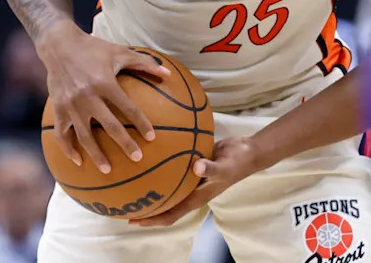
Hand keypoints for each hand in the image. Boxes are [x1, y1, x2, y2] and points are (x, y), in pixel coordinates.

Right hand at [37, 20, 171, 173]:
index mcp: (104, 82)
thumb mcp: (120, 52)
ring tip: (108, 170)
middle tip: (137, 159)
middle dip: (124, 144)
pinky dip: (68, 149)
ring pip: (84, 136)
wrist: (59, 44)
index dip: (141, 123)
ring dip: (96, 155)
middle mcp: (87, 96)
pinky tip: (78, 161)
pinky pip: (61, 134)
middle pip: (108, 126)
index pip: (127, 107)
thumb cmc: (95, 49)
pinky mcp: (57, 109)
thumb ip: (145, 63)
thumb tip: (169, 74)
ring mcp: (70, 105)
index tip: (151, 138)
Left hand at [129, 137, 259, 226]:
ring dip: (151, 187)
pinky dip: (161, 165)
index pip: (171, 215)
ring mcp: (191, 178)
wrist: (248, 150)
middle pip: (164, 204)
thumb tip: (196, 166)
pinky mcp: (192, 164)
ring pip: (167, 187)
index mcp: (197, 197)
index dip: (152, 220)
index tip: (132, 220)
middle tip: (123, 202)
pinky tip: (149, 152)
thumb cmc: (237, 162)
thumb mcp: (225, 167)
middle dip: (145, 206)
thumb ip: (211, 168)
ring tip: (130, 180)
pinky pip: (173, 168)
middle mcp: (191, 190)